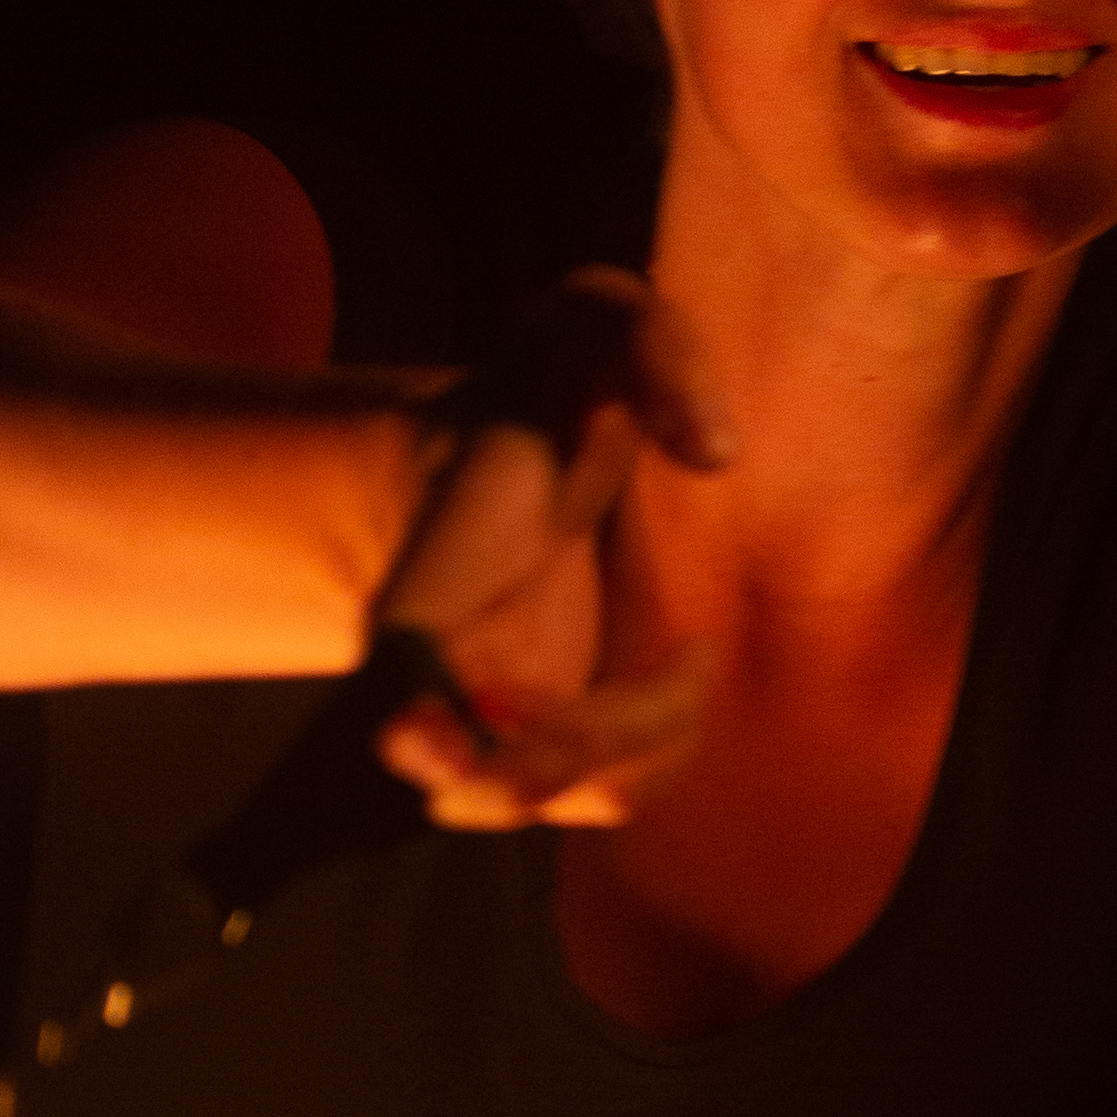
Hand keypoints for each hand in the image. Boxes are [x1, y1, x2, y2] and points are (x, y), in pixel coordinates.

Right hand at [371, 270, 735, 829]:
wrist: (518, 450)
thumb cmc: (555, 382)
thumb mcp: (596, 321)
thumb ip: (656, 344)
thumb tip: (715, 451)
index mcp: (429, 583)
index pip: (400, 673)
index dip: (408, 722)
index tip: (415, 736)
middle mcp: (444, 674)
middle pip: (483, 778)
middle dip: (556, 765)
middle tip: (686, 663)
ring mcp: (495, 720)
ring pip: (563, 795)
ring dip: (651, 737)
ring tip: (691, 652)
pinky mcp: (552, 741)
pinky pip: (610, 789)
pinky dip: (666, 745)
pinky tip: (685, 663)